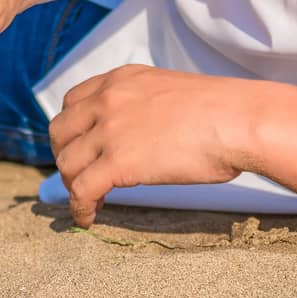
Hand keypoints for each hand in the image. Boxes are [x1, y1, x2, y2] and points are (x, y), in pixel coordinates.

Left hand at [48, 65, 256, 225]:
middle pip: (60, 130)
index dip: (73, 128)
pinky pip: (81, 190)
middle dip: (65, 154)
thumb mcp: (167, 91)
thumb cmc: (219, 110)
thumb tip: (142, 132)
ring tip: (89, 200)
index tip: (81, 146)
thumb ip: (143, 105)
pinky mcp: (117, 162)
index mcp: (121, 79)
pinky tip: (88, 218)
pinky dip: (79, 208)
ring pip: (66, 162)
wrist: (235, 120)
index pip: (74, 101)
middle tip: (81, 174)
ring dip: (72, 184)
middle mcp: (108, 99)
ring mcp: (109, 130)